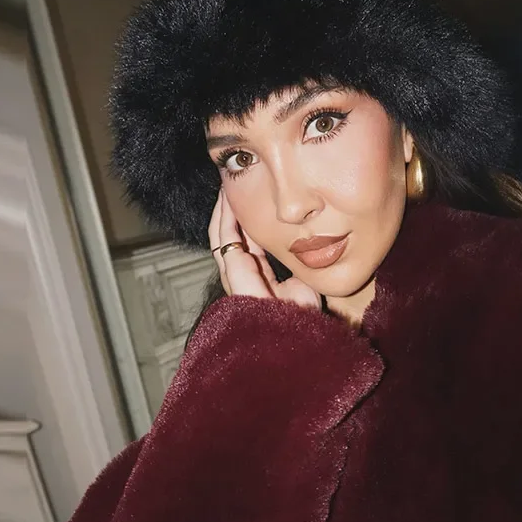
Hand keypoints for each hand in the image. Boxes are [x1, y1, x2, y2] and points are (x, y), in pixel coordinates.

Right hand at [208, 189, 321, 309]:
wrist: (294, 335)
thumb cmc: (300, 318)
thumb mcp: (300, 284)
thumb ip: (294, 268)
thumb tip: (298, 249)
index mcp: (255, 278)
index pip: (245, 244)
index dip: (244, 222)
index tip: (249, 199)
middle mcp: (240, 277)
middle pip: (227, 237)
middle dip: (229, 212)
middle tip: (232, 186)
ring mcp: (234, 277)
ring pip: (221, 236)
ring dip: (224, 211)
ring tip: (226, 188)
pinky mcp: (234, 274)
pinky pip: (224, 240)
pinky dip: (225, 218)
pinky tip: (228, 201)